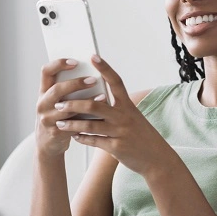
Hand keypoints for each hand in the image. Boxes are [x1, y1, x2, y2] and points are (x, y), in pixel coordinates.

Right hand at [35, 58, 104, 157]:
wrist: (47, 145)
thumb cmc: (58, 117)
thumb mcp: (56, 102)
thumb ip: (67, 90)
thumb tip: (93, 74)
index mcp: (43, 91)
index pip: (46, 71)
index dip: (59, 64)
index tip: (75, 61)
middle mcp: (42, 104)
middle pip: (57, 89)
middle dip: (76, 83)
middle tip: (93, 80)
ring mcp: (47, 119)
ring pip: (67, 108)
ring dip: (86, 102)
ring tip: (103, 96)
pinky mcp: (56, 132)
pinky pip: (73, 125)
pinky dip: (87, 119)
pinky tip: (99, 116)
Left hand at [54, 55, 175, 175]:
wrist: (157, 158)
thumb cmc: (142, 135)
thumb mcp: (133, 117)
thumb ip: (117, 108)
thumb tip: (97, 97)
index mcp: (129, 105)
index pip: (116, 82)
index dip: (105, 68)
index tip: (92, 56)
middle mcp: (124, 116)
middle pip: (94, 105)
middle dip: (74, 104)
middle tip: (59, 104)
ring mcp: (120, 132)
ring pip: (90, 125)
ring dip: (72, 124)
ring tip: (60, 123)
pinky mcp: (116, 148)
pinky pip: (94, 141)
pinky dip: (82, 139)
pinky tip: (74, 137)